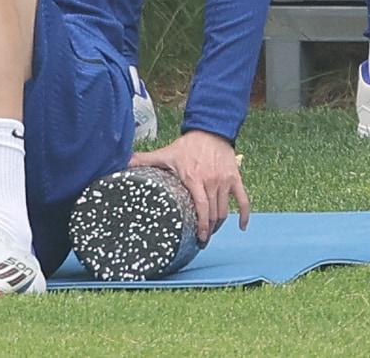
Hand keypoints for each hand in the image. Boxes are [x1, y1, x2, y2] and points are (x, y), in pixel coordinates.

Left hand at [129, 129, 248, 244]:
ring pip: (225, 210)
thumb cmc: (187, 145)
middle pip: (213, 213)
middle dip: (209, 230)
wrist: (209, 129)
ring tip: (213, 231)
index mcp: (194, 179)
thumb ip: (146, 160)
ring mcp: (225, 181)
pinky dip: (244, 215)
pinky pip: (243, 200)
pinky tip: (242, 226)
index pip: (201, 208)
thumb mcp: (166, 153)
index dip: (201, 226)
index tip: (199, 239)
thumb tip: (124, 163)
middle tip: (203, 240)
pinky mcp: (235, 178)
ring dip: (220, 224)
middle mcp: (211, 182)